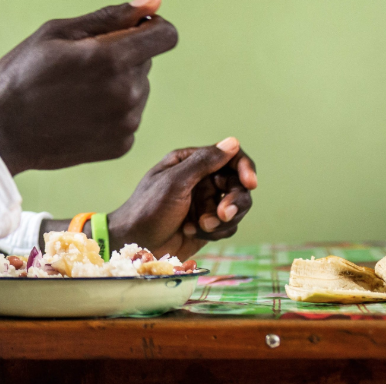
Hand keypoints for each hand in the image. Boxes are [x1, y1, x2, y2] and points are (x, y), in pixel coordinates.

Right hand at [0, 0, 177, 174]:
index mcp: (113, 59)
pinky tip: (77, 115)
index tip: (129, 30)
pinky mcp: (122, 144)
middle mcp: (128, 92)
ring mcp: (127, 122)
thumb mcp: (57, 33)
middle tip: (76, 68)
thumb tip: (153, 0)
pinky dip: (109, 112)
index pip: (166, 35)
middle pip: (145, 61)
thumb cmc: (22, 75)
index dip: (151, 27)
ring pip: (137, 89)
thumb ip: (110, 17)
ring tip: (72, 94)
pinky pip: (128, 116)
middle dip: (120, 57)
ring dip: (115, 85)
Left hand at [105, 137, 257, 260]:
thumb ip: (203, 162)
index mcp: (190, 162)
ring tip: (202, 226)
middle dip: (234, 201)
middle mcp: (200, 179)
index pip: (229, 157)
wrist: (136, 244)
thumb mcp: (175, 182)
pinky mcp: (209, 224)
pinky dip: (216, 231)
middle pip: (237, 184)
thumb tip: (233, 142)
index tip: (250, 183)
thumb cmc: (149, 209)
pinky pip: (229, 225)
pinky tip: (193, 232)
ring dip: (223, 219)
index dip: (244, 168)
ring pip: (237, 206)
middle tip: (222, 214)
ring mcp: (205, 202)